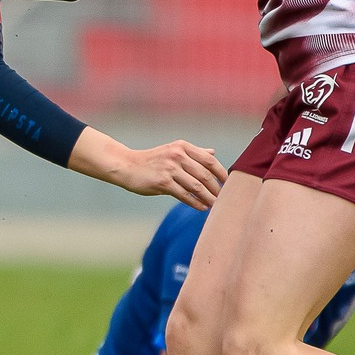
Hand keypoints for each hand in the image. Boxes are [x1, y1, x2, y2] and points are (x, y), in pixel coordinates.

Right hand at [84, 135, 225, 208]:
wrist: (126, 166)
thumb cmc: (152, 160)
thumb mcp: (172, 151)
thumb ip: (193, 153)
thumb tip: (213, 153)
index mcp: (182, 147)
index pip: (209, 160)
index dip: (221, 173)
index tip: (228, 184)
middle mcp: (177, 155)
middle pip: (205, 174)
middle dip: (216, 188)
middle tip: (224, 198)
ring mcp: (170, 168)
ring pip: (196, 186)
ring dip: (208, 198)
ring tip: (215, 205)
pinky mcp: (162, 182)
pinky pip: (184, 195)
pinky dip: (195, 202)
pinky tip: (201, 207)